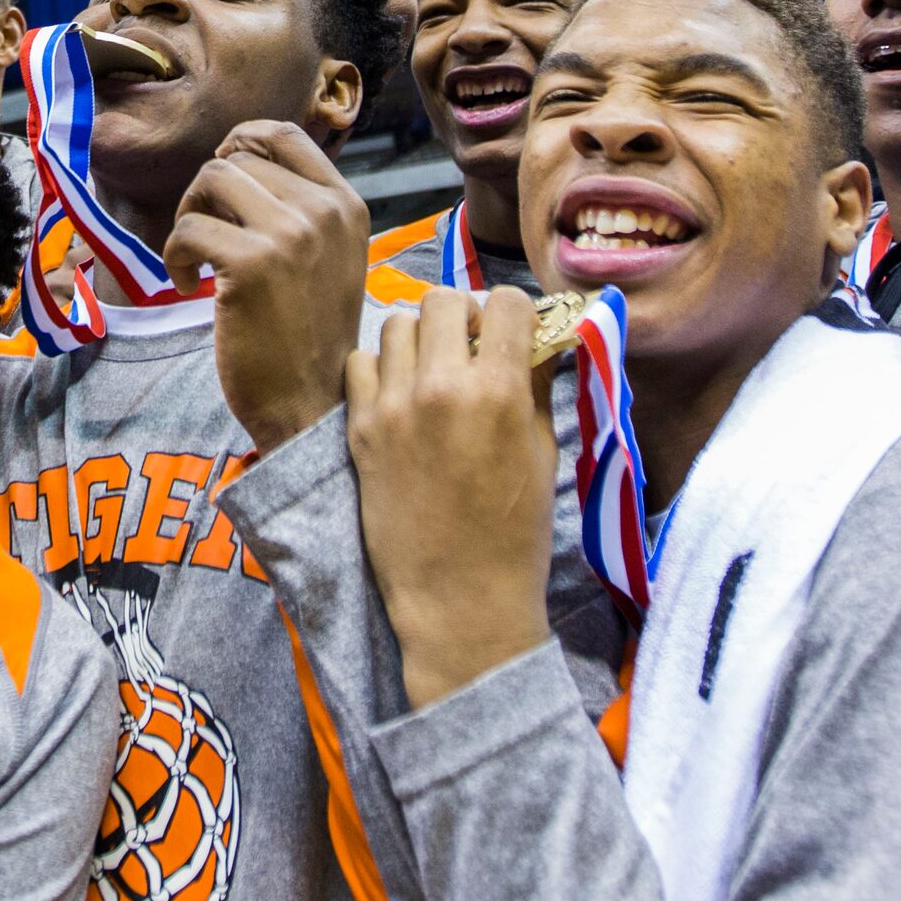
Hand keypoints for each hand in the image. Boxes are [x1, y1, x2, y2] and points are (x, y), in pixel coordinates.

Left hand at [162, 120, 367, 451]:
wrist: (311, 403)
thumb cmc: (306, 332)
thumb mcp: (327, 256)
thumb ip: (298, 207)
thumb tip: (237, 157)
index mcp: (347, 204)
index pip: (284, 134)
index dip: (240, 143)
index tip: (221, 183)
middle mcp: (325, 211)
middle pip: (238, 159)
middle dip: (207, 194)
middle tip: (206, 240)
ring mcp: (292, 235)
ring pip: (211, 180)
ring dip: (188, 216)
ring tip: (196, 259)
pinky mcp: (252, 264)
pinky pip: (188, 228)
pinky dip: (174, 255)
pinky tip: (189, 285)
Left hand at [346, 288, 557, 709]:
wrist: (459, 601)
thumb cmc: (514, 534)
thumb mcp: (541, 452)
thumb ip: (535, 386)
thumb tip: (540, 338)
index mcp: (498, 392)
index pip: (506, 303)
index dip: (517, 313)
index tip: (516, 332)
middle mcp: (441, 387)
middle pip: (444, 300)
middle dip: (464, 315)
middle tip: (471, 347)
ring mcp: (393, 406)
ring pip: (397, 324)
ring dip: (420, 337)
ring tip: (433, 369)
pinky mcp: (359, 429)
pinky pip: (359, 362)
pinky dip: (379, 367)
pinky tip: (399, 393)